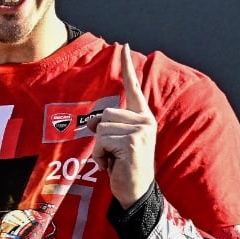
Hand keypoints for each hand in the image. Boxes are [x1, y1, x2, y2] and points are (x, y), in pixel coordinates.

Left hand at [88, 43, 155, 206]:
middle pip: (105, 114)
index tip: (122, 46)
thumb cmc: (124, 168)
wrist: (136, 192)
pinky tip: (112, 166)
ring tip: (113, 160)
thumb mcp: (116, 143)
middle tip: (113, 154)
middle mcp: (145, 120)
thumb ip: (109, 126)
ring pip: (101, 128)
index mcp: (142, 117)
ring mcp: (141, 130)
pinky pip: (101, 142)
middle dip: (100, 136)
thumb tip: (94, 122)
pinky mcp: (133, 142)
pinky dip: (100, 157)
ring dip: (100, 149)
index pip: (133, 89)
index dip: (126, 68)